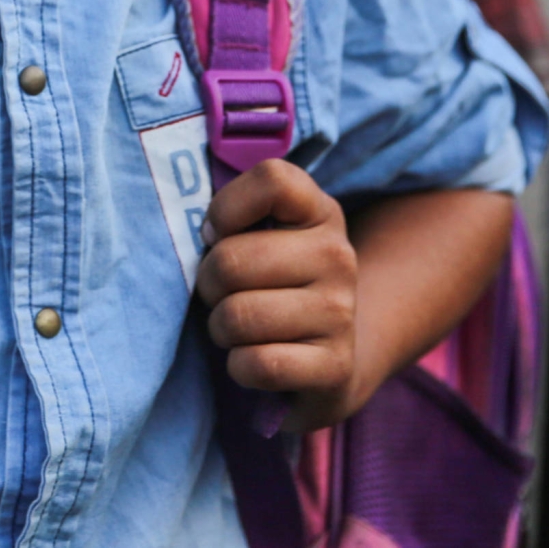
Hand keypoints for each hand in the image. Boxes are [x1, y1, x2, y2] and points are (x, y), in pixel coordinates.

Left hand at [195, 159, 360, 431]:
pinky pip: (258, 364)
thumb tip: (207, 235)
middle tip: (221, 295)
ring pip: (238, 317)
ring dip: (221, 329)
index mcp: (319, 212)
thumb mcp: (263, 237)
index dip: (226, 208)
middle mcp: (337, 256)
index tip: (218, 234)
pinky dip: (239, 367)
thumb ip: (233, 221)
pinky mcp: (336, 366)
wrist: (329, 357)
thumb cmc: (273, 285)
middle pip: (231, 260)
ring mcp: (341, 312)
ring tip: (238, 328)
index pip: (272, 180)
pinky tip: (253, 359)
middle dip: (208, 285)